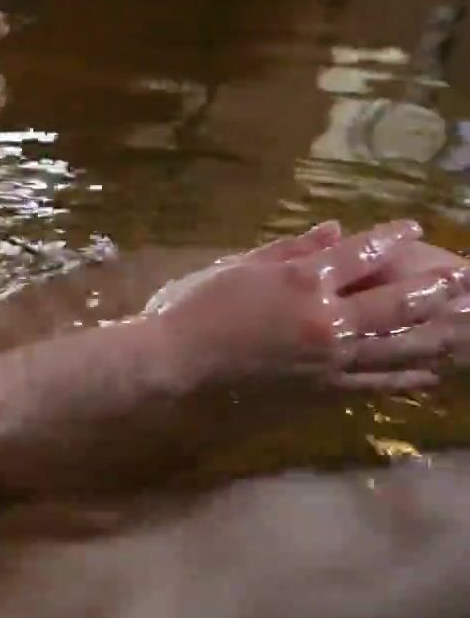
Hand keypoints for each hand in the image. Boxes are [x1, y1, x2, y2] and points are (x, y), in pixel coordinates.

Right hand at [150, 220, 469, 390]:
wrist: (176, 364)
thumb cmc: (196, 308)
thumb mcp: (240, 266)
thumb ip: (291, 248)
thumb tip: (337, 230)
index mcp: (302, 281)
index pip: (360, 254)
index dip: (390, 239)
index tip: (412, 227)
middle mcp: (325, 319)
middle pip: (395, 301)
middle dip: (435, 288)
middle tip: (465, 278)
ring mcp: (328, 359)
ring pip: (396, 346)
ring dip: (436, 334)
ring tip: (464, 324)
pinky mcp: (322, 390)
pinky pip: (374, 384)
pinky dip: (406, 378)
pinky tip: (429, 374)